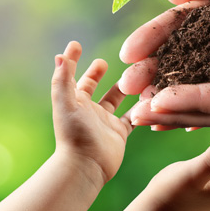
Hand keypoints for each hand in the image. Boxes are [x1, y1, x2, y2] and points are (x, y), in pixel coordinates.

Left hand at [52, 41, 133, 183]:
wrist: (87, 166)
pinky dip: (140, 106)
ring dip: (123, 87)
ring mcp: (104, 121)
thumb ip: (63, 79)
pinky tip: (149, 94)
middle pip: (92, 86)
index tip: (76, 44)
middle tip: (105, 61)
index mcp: (73, 101)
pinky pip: (132, 116)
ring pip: (115, 99)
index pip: (71, 76)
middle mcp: (88, 110)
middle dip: (97, 73)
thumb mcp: (65, 102)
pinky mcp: (119, 132)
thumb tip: (60, 55)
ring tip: (134, 72)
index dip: (72, 60)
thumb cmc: (73, 134)